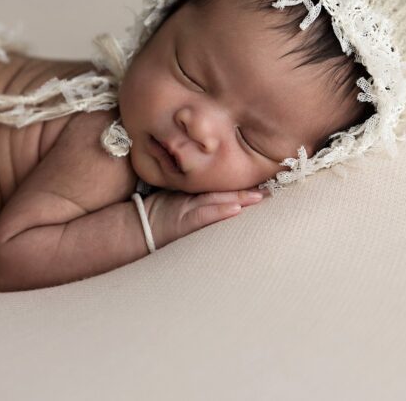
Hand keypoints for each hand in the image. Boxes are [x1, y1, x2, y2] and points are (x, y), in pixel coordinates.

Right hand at [143, 188, 268, 249]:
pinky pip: (205, 215)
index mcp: (194, 192)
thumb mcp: (177, 200)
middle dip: (248, 188)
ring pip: (218, 199)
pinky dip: (220, 211)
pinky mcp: (183, 222)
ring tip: (261, 195)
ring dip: (241, 198)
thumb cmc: (156, 216)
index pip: (222, 184)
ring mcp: (188, 209)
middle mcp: (193, 198)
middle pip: (225, 190)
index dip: (243, 181)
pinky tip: (236, 209)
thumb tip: (227, 198)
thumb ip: (198, 196)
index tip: (265, 177)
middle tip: (272, 183)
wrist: (133, 227)